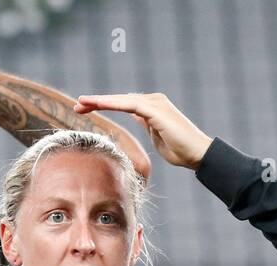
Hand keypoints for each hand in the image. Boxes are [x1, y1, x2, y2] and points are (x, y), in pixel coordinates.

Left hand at [74, 92, 212, 168]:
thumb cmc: (182, 152)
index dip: (104, 105)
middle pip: (120, 99)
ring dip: (100, 101)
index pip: (124, 103)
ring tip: (81, 104)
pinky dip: (112, 103)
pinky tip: (97, 104)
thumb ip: (147, 126)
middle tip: (76, 106)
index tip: (85, 109)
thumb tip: (138, 118)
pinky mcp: (156, 111)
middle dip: (97, 102)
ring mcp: (155, 104)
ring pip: (122, 100)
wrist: (200, 156)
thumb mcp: (158, 138)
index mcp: (154, 108)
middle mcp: (154, 101)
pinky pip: (129, 105)